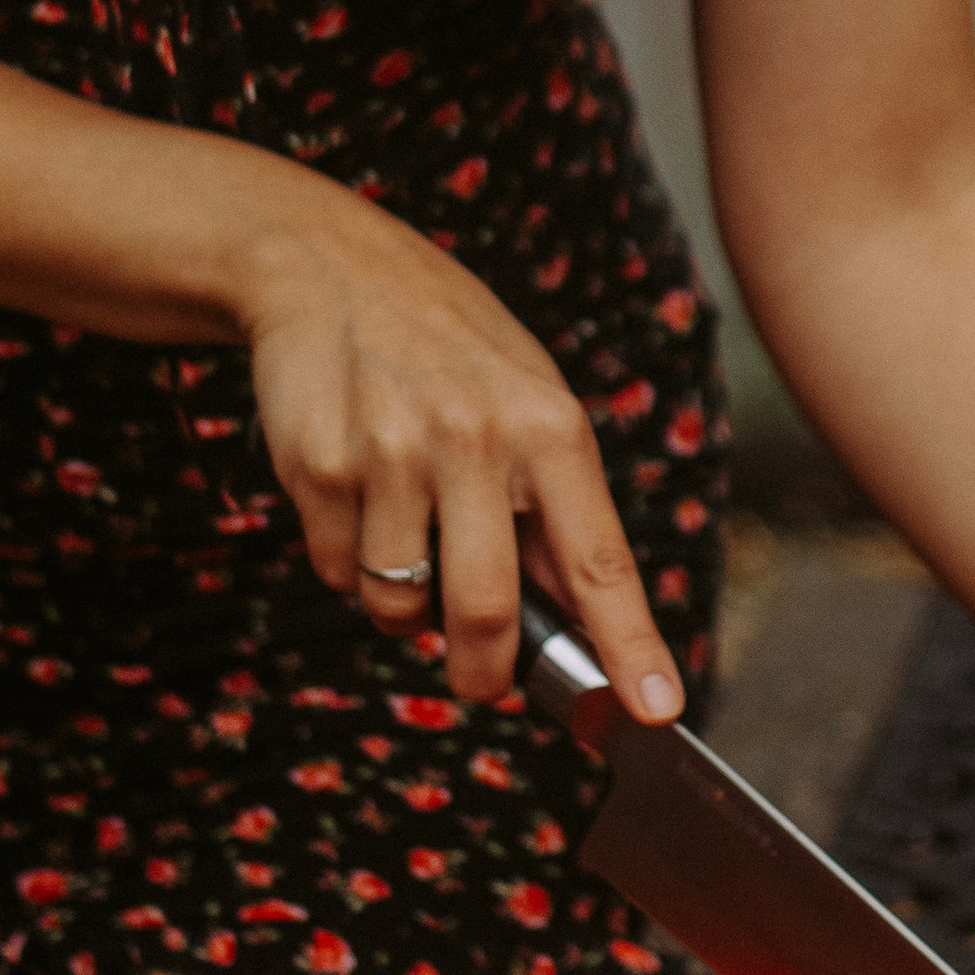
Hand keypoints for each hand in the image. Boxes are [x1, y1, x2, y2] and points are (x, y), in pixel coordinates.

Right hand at [234, 196, 681, 721]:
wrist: (327, 265)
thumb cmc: (447, 345)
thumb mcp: (526, 396)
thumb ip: (552, 502)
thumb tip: (577, 621)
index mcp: (550, 426)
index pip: (600, 559)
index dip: (628, 643)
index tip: (654, 709)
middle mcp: (476, 439)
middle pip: (485, 611)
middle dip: (483, 672)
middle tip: (481, 682)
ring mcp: (393, 452)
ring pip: (397, 603)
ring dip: (401, 605)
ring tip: (405, 534)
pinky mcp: (320, 464)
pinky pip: (337, 569)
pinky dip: (348, 560)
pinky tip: (356, 491)